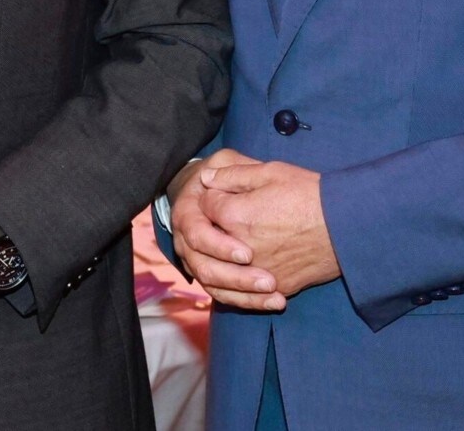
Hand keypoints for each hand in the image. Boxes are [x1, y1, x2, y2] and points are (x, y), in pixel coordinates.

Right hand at [167, 149, 282, 310]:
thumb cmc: (230, 174)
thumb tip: (210, 179)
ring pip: (214, 285)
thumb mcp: (230, 162)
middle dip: (236, 277)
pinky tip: (276, 301)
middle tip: (268, 280)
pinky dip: (250, 301)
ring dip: (245, 293)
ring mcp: (199, 260)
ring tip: (276, 294)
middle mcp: (187, 241)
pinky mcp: (215, 275)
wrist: (224, 192)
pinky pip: (226, 295)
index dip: (220, 246)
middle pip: (204, 267)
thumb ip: (227, 171)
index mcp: (188, 213)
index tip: (248, 254)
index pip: (197, 234)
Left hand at [200, 159, 340, 297]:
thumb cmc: (311, 194)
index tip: (226, 192)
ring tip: (236, 245)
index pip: (206, 204)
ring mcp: (258, 270)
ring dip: (223, 258)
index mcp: (235, 215)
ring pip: (223, 271)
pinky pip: (248, 292)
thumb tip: (206, 177)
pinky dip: (244, 283)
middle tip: (228, 217)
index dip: (214, 195)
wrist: (349, 226)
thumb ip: (233, 175)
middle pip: (208, 239)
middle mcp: (240, 247)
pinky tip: (249, 270)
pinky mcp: (278, 286)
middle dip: (213, 226)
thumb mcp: (271, 172)